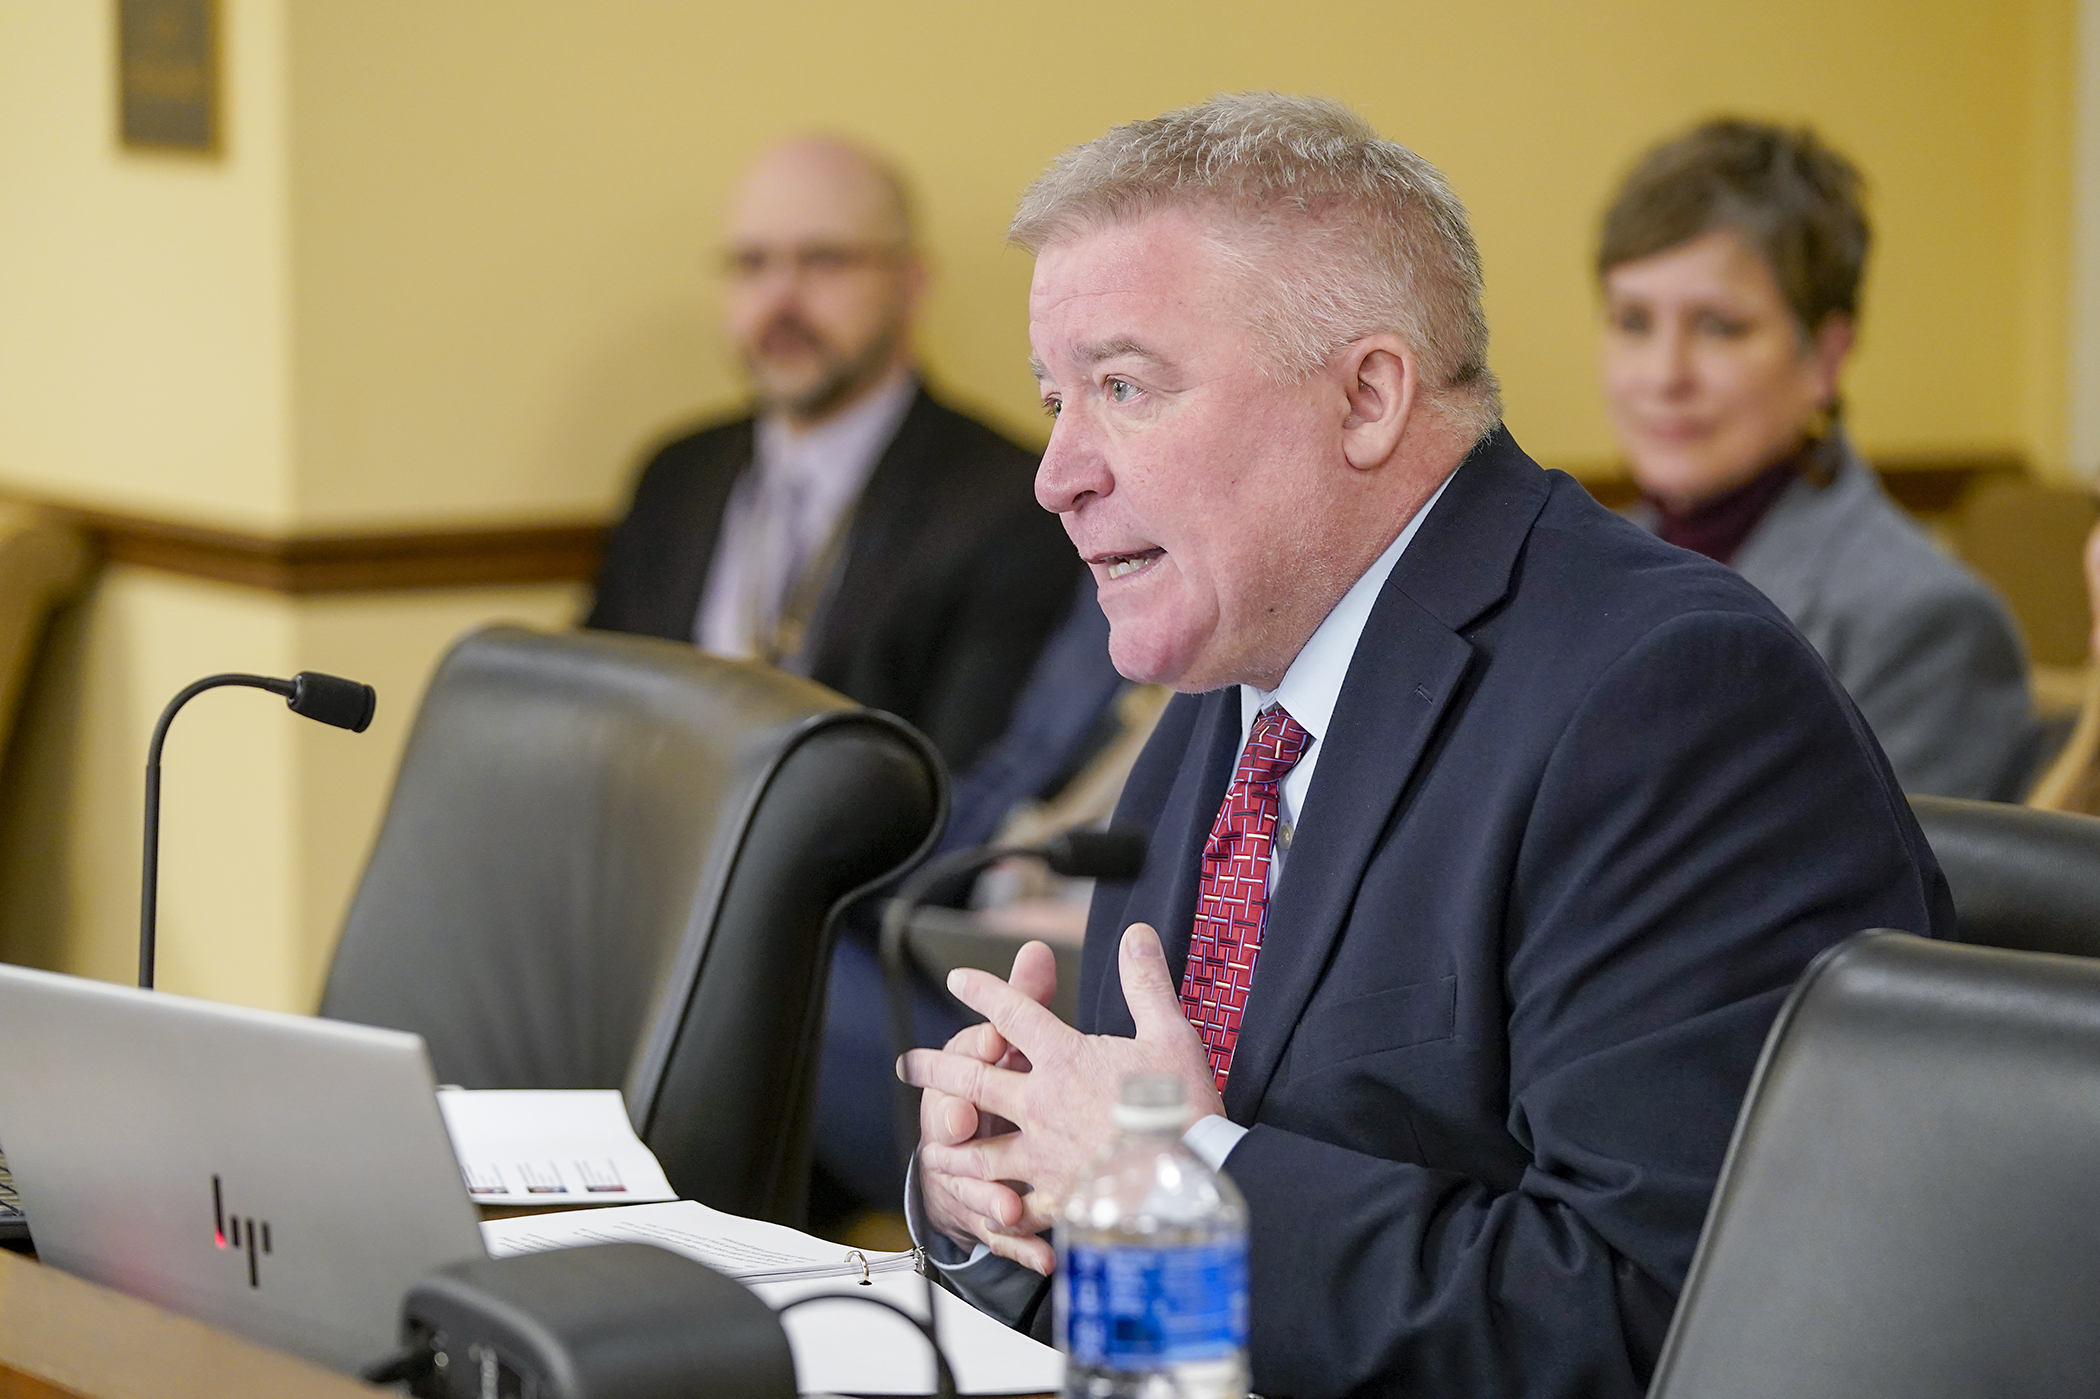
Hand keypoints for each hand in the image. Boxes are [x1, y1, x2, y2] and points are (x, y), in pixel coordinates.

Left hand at [900, 923, 1222, 1274]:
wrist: (1186, 1181)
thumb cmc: (1180, 1107)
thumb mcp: (1169, 1034)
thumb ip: (1145, 983)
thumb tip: (1136, 935)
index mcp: (1064, 1060)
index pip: (1013, 1014)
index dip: (984, 991)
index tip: (958, 979)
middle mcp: (1041, 1105)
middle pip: (975, 1080)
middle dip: (938, 1068)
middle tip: (909, 1063)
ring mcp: (1042, 1155)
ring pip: (981, 1148)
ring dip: (953, 1144)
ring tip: (934, 1144)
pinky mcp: (1056, 1198)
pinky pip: (1017, 1206)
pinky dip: (1000, 1209)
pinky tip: (989, 1213)